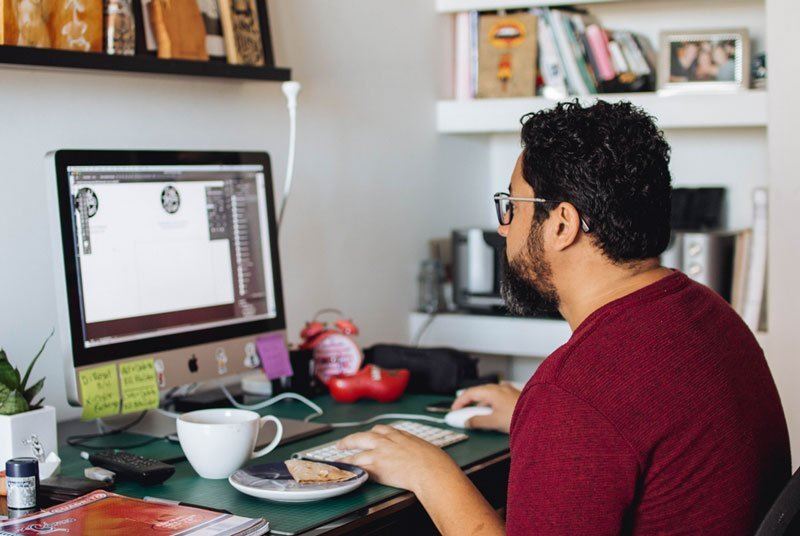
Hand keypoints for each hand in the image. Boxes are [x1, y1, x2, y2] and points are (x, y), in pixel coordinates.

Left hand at [337, 424, 461, 493]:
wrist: (432, 471)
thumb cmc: (436, 463)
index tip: (369, 435)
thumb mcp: (426, 448)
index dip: (372, 433)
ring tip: (339, 459)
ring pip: (357, 451)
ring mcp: (380, 453)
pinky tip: (346, 471)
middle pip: (363, 436)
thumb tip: (421, 455)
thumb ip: (416, 449)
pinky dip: (352, 469)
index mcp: (400, 435)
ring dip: (347, 456)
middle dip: (351, 439)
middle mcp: (388, 441)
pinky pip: (359, 466)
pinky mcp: (377, 466)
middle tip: (342, 443)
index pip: (382, 430)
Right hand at [451, 383, 520, 432]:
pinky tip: (492, 412)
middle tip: (462, 412)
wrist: (541, 416)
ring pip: (488, 394)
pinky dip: (490, 403)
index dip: (460, 402)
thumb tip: (468, 422)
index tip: (454, 410)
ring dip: (480, 403)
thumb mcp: (494, 422)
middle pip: (478, 392)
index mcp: (492, 391)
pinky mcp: (514, 396)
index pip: (470, 393)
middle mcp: (499, 388)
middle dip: (468, 402)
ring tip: (476, 415)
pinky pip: (497, 397)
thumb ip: (478, 421)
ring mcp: (507, 390)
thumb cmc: (519, 416)